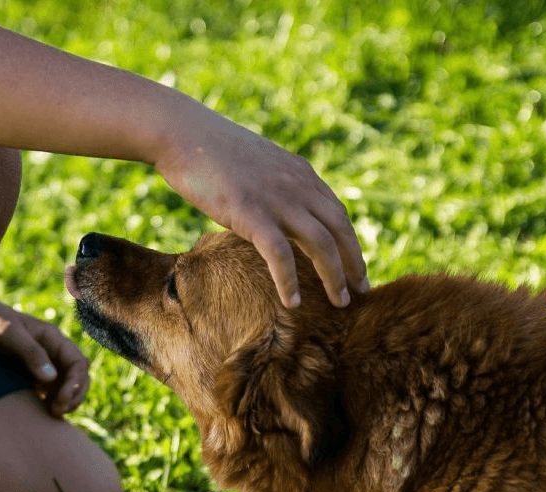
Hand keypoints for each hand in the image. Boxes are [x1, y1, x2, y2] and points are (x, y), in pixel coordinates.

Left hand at [0, 293, 88, 417]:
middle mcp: (51, 351)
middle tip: (58, 411)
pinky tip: (43, 412)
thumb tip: (52, 378)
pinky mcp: (29, 374)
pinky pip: (49, 391)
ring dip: (66, 401)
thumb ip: (31, 353)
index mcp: (52, 338)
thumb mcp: (9, 334)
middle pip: (78, 376)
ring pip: (66, 385)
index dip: (75, 383)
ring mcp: (42, 364)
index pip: (78, 362)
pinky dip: (51, 402)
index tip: (61, 399)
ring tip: (53, 414)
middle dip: (74, 395)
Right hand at [152, 106, 368, 307]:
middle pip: (340, 230)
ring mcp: (277, 199)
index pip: (337, 213)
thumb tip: (274, 210)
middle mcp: (297, 185)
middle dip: (354, 262)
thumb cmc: (210, 152)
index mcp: (300, 174)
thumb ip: (274, 186)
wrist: (183, 134)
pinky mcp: (252, 213)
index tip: (355, 266)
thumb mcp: (256, 165)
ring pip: (321, 244)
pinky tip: (293, 303)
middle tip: (362, 290)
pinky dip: (289, 281)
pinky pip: (280, 255)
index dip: (350, 242)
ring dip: (334, 277)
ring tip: (340, 303)